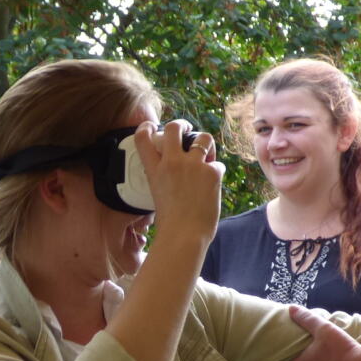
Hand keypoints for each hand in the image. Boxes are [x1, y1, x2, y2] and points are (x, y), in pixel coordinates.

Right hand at [132, 120, 222, 244]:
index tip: (151, 127)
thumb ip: (164, 178)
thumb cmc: (170, 224)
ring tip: (207, 154)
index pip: (142, 137)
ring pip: (204, 137)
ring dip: (206, 143)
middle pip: (174, 127)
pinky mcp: (212, 172)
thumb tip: (177, 174)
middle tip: (186, 129)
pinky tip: (213, 186)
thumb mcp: (158, 195)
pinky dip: (217, 172)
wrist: (184, 235)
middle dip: (182, 124)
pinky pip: (218, 164)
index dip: (146, 127)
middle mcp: (172, 162)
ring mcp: (193, 165)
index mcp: (154, 170)